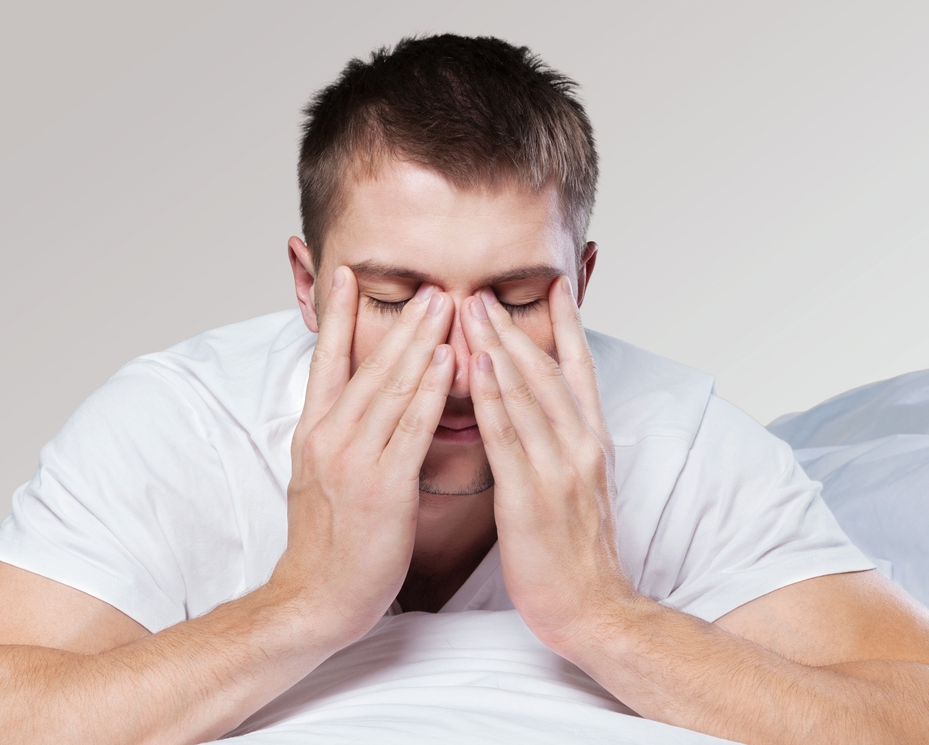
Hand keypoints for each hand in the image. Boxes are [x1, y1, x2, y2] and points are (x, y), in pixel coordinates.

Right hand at [270, 266, 454, 642]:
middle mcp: (329, 437)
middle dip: (401, 321)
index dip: (336, 315)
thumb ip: (339, 433)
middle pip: (368, 365)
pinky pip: (411, 429)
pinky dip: (430, 392)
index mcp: (313, 431)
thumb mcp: (319, 474)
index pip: (326, 360)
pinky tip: (448, 363)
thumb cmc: (327, 539)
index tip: (347, 274)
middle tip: (429, 284)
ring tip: (444, 304)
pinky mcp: (381, 487)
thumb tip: (360, 401)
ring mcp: (353, 460)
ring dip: (420, 342)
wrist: (315, 598)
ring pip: (391, 388)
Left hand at [461, 276, 634, 655]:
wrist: (593, 608)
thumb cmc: (577, 549)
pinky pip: (508, 437)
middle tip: (484, 290)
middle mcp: (581, 444)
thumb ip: (561, 442)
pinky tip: (476, 367)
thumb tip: (536, 411)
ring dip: (498, 347)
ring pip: (527, 393)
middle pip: (547, 370)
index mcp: (592, 440)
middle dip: (514, 326)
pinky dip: (492, 397)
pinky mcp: (533, 495)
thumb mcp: (579, 484)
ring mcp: (560, 468)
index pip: (580, 369)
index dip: (566, 325)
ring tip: (472, 310)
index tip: (553, 285)